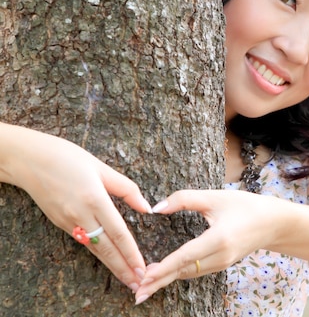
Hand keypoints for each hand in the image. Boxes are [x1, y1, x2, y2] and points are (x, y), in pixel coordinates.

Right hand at [2, 124, 151, 291]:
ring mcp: (68, 221)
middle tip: (139, 284)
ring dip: (112, 265)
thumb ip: (126, 189)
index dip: (131, 253)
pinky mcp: (60, 223)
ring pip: (95, 249)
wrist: (29, 160)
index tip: (143, 267)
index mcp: (94, 199)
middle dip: (124, 268)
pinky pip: (84, 241)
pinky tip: (109, 261)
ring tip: (127, 279)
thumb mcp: (101, 167)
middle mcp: (80, 215)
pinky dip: (98, 254)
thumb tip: (147, 207)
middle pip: (106, 248)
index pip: (118, 232)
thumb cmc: (68, 157)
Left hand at [134, 190, 280, 304]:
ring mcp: (223, 263)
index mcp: (219, 238)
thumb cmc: (246, 206)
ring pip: (190, 273)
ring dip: (168, 279)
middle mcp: (221, 255)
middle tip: (137, 292)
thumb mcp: (215, 197)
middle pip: (185, 271)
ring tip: (145, 285)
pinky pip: (198, 271)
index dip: (164, 268)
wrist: (274, 223)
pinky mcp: (223, 264)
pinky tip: (166, 274)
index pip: (186, 256)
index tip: (145, 277)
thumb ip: (184, 199)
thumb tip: (156, 207)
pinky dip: (180, 274)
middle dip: (160, 282)